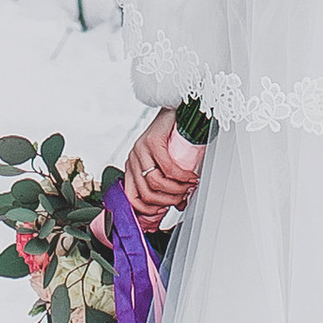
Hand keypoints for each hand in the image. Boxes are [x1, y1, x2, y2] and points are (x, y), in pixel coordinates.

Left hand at [122, 106, 204, 229]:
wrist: (176, 112)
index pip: (132, 198)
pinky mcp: (151, 141)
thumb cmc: (172, 138)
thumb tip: (180, 205)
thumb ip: (170, 184)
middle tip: (184, 196)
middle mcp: (133, 159)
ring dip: (176, 189)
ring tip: (189, 186)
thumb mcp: (167, 165)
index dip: (148, 210)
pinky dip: (181, 176)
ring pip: (155, 182)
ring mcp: (140, 149)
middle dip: (169, 200)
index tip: (165, 211)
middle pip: (146, 194)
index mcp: (133, 168)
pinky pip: (166, 167)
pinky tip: (190, 177)